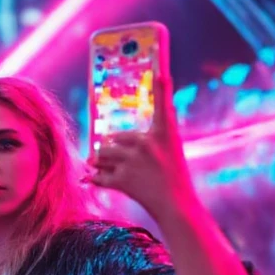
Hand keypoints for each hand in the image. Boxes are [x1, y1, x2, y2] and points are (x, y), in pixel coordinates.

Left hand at [90, 75, 199, 221]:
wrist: (176, 204)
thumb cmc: (172, 175)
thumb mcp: (168, 150)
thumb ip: (142, 140)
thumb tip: (104, 143)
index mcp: (163, 133)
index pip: (163, 105)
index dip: (162, 86)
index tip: (160, 69)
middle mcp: (147, 143)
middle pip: (112, 140)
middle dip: (113, 152)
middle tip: (129, 165)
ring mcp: (133, 162)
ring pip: (100, 156)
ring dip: (101, 164)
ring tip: (121, 174)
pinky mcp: (122, 180)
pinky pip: (98, 176)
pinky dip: (99, 181)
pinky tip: (108, 183)